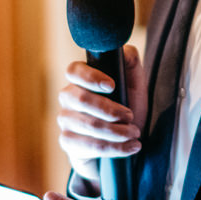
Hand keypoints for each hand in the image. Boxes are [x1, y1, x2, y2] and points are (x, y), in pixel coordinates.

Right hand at [56, 45, 145, 180]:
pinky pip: (90, 146)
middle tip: (131, 116)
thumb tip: (124, 51)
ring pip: (88, 125)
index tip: (112, 86)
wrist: (124, 142)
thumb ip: (130, 63)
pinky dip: (115, 148)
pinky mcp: (68, 142)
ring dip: (117, 132)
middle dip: (110, 109)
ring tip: (135, 134)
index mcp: (81, 80)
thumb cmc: (126, 108)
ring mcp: (66, 121)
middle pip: (80, 99)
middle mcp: (68, 98)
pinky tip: (131, 147)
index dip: (91, 77)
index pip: (74, 70)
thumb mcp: (134, 85)